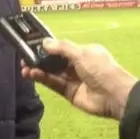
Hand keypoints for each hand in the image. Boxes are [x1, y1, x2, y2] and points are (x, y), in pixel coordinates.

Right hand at [22, 38, 137, 120]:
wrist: (114, 96)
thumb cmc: (101, 70)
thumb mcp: (82, 53)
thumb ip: (62, 48)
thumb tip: (45, 42)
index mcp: (84, 52)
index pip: (62, 49)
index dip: (48, 48)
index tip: (33, 47)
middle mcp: (78, 65)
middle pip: (55, 61)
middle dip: (40, 60)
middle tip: (25, 59)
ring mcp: (73, 80)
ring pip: (52, 73)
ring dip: (39, 70)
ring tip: (25, 68)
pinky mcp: (69, 93)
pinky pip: (54, 84)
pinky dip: (44, 79)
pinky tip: (33, 74)